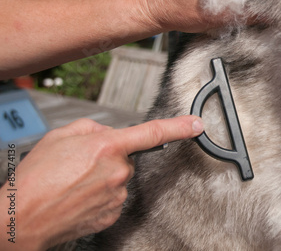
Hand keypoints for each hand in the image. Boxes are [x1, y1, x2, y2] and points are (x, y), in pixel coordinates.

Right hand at [0, 116, 203, 249]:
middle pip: (126, 157)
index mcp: (108, 147)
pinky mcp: (112, 214)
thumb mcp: (61, 135)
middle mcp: (118, 172)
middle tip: (80, 164)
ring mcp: (117, 195)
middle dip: (110, 156)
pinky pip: (113, 197)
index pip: (153, 133)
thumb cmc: (36, 177)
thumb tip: (110, 135)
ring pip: (119, 178)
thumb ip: (93, 129)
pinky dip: (100, 194)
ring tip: (74, 182)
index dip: (180, 127)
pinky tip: (79, 196)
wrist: (20, 218)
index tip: (196, 124)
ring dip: (103, 177)